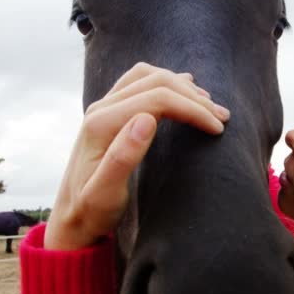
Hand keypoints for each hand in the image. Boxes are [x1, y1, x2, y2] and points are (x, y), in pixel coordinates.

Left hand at [44, 62, 229, 249]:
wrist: (71, 216)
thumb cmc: (91, 211)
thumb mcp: (105, 194)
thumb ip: (123, 157)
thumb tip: (148, 119)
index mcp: (101, 123)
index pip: (158, 99)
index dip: (192, 109)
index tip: (217, 128)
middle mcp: (100, 107)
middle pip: (156, 81)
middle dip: (194, 97)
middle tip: (222, 118)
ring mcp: (103, 106)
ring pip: (149, 76)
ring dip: (182, 87)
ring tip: (210, 105)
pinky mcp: (110, 111)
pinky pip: (140, 82)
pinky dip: (167, 83)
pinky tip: (185, 89)